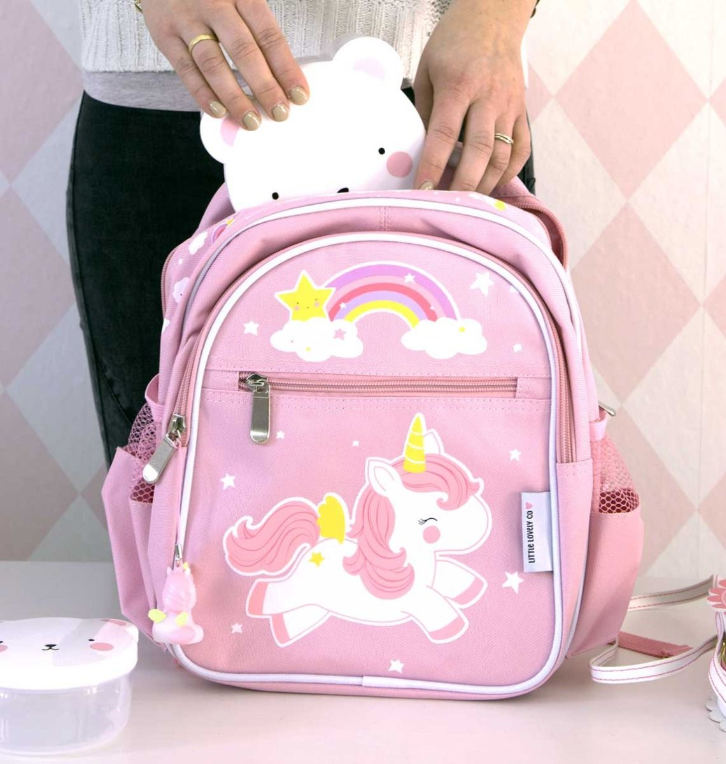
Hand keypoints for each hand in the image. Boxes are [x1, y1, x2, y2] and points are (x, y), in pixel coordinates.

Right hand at [141, 0, 308, 127]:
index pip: (269, 35)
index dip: (286, 68)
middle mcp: (214, 4)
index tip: (300, 96)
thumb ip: (257, 29)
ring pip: (213, 64)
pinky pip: (185, 69)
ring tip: (251, 121)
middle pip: (244, 50)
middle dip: (265, 87)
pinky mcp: (164, 34)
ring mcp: (187, 19)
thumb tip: (282, 77)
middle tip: (280, 114)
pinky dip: (203, 94)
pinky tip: (219, 112)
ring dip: (235, 97)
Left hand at [413, 0, 533, 192]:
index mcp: (459, 85)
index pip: (444, 135)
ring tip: (467, 202)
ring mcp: (509, 106)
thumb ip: (425, 111)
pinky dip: (509, 172)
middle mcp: (488, 98)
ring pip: (502, 156)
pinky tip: (493, 184)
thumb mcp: (427, 70)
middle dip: (462, 184)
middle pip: (479, 152)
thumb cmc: (454, 43)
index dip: (432, 167)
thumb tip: (420, 152)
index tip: (422, 190)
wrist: (493, 17)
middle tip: (447, 205)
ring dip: (485, 184)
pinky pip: (521, 149)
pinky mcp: (522, 111)